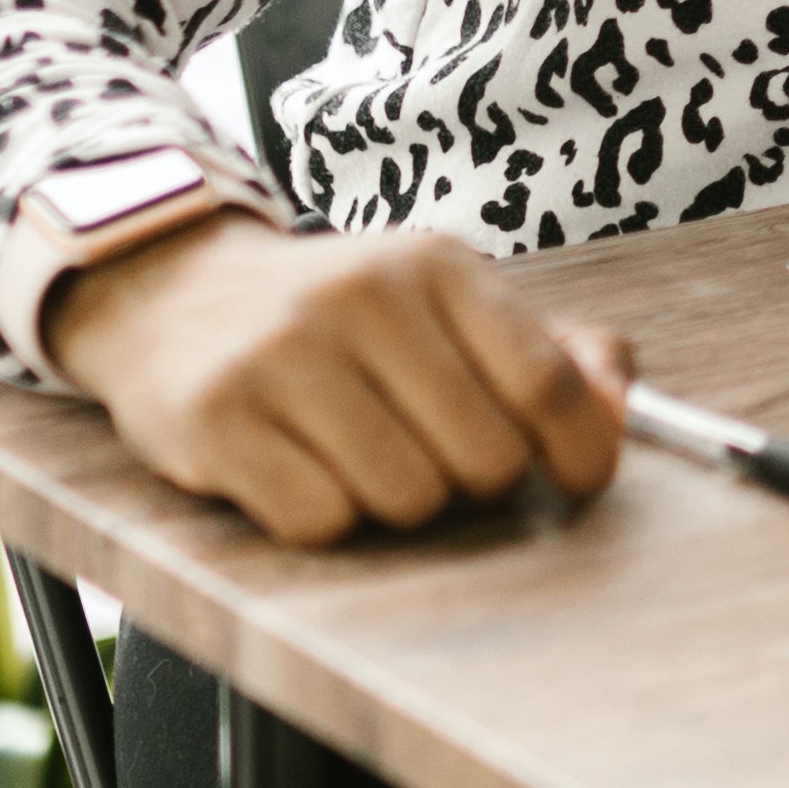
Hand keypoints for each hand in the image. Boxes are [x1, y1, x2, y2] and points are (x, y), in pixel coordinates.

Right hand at [45, 213, 633, 547]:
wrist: (170, 292)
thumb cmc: (334, 317)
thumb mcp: (443, 305)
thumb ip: (549, 353)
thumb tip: (618, 404)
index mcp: (435, 266)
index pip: (549, 381)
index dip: (583, 450)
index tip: (581, 479)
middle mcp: (362, 298)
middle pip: (485, 461)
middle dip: (469, 480)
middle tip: (425, 449)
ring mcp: (283, 355)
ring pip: (407, 500)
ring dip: (393, 502)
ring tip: (355, 453)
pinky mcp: (217, 417)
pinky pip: (320, 521)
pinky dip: (321, 518)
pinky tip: (295, 466)